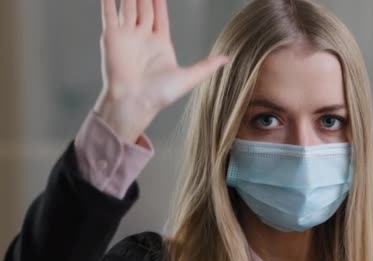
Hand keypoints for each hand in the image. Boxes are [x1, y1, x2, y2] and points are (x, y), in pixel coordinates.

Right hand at [93, 0, 228, 142]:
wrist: (134, 102)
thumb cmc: (160, 95)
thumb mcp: (189, 78)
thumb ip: (206, 66)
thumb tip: (227, 59)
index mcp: (160, 44)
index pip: (160, 15)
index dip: (159, 1)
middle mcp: (143, 37)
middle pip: (144, 8)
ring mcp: (127, 36)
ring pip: (128, 6)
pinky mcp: (112, 37)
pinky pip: (109, 13)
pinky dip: (108, 1)